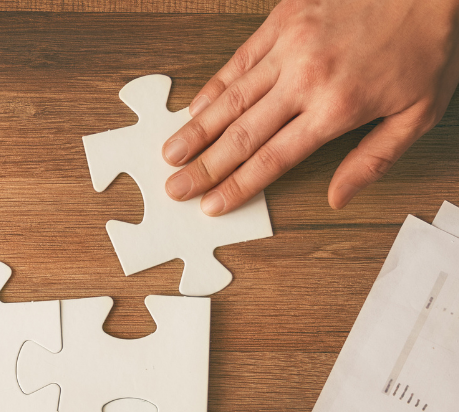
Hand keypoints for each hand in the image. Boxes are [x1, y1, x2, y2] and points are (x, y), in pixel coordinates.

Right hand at [162, 0, 458, 213]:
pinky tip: (194, 108)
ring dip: (196, 131)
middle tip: (174, 189)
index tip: (210, 206)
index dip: (236, 187)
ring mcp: (291, 45)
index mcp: (336, 108)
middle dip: (203, 168)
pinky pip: (240, 60)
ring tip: (170, 155)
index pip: (272, 160)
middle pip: (241, 135)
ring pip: (231, 99)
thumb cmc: (429, 39)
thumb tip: (338, 197)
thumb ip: (375, 158)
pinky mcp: (284, 17)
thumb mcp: (421, 111)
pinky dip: (214, 87)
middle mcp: (306, 79)